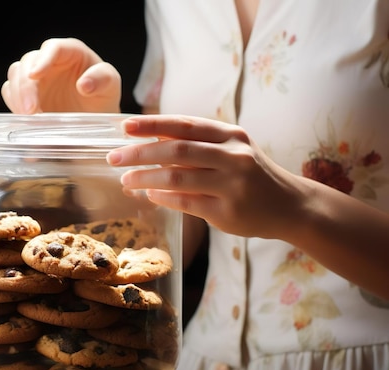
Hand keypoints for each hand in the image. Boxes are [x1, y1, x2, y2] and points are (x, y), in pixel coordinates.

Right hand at [1, 38, 121, 113]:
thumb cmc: (103, 97)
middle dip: (25, 86)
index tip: (35, 75)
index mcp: (70, 52)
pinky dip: (14, 107)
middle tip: (31, 110)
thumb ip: (102, 80)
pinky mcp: (26, 95)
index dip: (42, 60)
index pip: (52, 48)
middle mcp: (48, 61)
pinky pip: (11, 95)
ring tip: (31, 118)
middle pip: (26, 63)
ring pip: (14, 78)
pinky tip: (27, 123)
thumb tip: (84, 84)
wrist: (94, 120)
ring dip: (18, 98)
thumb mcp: (110, 86)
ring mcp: (35, 79)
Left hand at [106, 114, 305, 238]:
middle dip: (139, 152)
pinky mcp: (228, 211)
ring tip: (126, 179)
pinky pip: (186, 202)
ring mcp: (232, 184)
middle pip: (177, 149)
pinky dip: (163, 198)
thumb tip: (150, 141)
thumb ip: (197, 145)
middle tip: (113, 157)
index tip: (124, 127)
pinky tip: (149, 195)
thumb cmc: (251, 175)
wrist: (290, 205)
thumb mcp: (231, 151)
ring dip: (145, 177)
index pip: (184, 125)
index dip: (152, 124)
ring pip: (177, 177)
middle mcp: (233, 156)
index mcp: (230, 135)